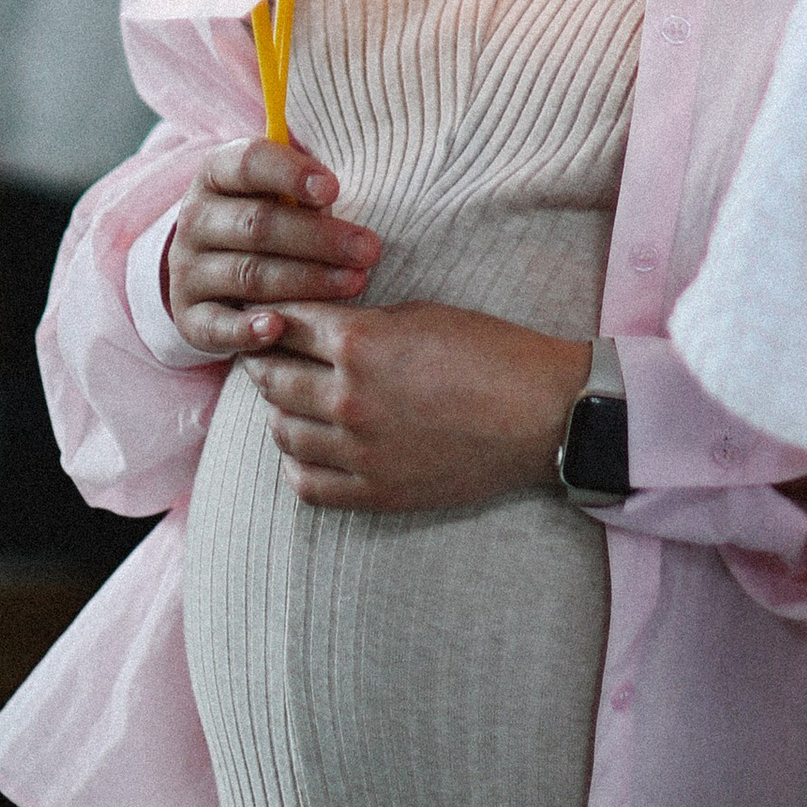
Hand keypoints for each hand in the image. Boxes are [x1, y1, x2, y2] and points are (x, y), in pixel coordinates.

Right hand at [167, 135, 380, 360]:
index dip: (291, 174)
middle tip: (369, 250)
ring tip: (354, 283)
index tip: (334, 188)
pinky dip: (245, 329)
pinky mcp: (191, 319)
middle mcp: (194, 221)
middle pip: (257, 224)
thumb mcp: (279, 191)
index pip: (248, 164)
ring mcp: (188, 272)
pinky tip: (278, 327)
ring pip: (249, 274)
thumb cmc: (266, 219)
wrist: (211, 269)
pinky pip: (216, 326)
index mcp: (215, 175)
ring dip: (306, 280)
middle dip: (319, 237)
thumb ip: (304, 188)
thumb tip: (332, 193)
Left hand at [246, 302, 590, 510]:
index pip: (284, 326)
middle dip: (265, 362)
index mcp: (360, 342)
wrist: (541, 414)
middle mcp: (349, 396)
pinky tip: (308, 447)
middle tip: (267, 357)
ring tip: (289, 401)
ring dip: (279, 412)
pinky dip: (297, 463)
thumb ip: (360, 322)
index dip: (270, 319)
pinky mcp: (375, 491)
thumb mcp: (421, 314)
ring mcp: (359, 450)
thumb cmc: (490, 352)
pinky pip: (306, 483)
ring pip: (283, 431)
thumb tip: (314, 328)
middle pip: (273, 379)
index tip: (266, 320)